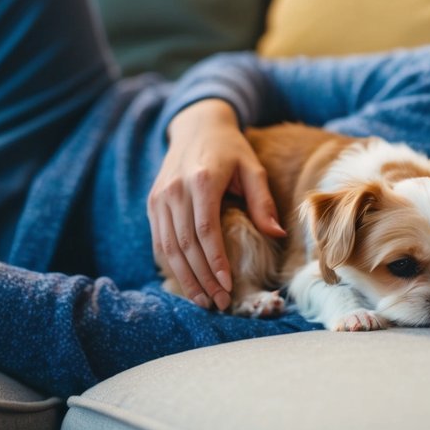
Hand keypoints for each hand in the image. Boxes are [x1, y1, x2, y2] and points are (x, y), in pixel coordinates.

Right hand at [149, 100, 284, 310]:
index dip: (215, 261)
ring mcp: (160, 197)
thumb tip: (277, 234)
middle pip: (185, 244)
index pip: (205, 229)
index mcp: (202, 180)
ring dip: (184, 278)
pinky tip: (186, 282)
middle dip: (202, 278)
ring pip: (168, 247)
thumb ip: (263, 202)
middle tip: (220, 303)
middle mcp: (175, 190)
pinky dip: (171, 265)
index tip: (228, 285)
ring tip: (203, 300)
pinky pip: (159, 241)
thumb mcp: (252, 169)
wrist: (197, 127)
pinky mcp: (153, 203)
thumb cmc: (231, 150)